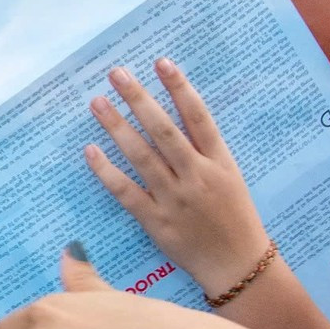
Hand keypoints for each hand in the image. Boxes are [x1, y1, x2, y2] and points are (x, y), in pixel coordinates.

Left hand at [87, 60, 269, 296]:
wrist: (239, 266)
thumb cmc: (235, 218)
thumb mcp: (231, 178)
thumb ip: (205, 150)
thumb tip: (174, 115)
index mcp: (221, 163)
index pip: (199, 117)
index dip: (180, 87)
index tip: (161, 62)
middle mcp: (198, 176)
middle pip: (164, 130)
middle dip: (139, 99)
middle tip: (117, 74)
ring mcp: (176, 199)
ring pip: (142, 156)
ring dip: (117, 127)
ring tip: (98, 102)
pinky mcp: (157, 222)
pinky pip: (126, 192)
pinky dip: (107, 171)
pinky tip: (91, 150)